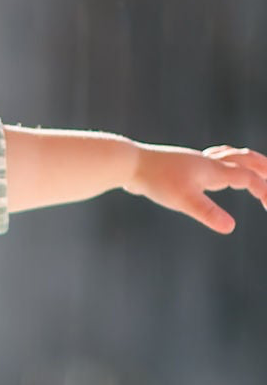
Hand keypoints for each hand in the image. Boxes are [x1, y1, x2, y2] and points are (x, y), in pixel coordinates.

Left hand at [124, 143, 266, 233]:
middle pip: (247, 160)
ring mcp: (196, 162)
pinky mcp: (184, 165)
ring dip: (246, 163)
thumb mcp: (183, 200)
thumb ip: (208, 213)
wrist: (131, 164)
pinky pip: (212, 161)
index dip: (265, 191)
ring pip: (231, 157)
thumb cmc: (156, 180)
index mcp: (215, 170)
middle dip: (264, 169)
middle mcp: (210, 163)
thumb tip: (231, 227)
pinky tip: (213, 172)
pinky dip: (223, 163)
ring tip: (253, 170)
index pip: (250, 179)